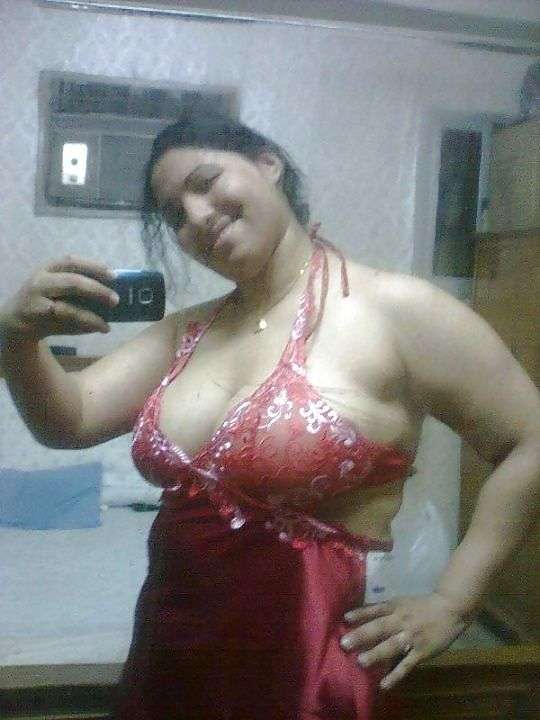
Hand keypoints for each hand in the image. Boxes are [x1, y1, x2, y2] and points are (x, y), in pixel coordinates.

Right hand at [0, 256, 118, 341]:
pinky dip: (84, 325)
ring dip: (90, 315)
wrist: (18, 321)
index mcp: (51, 268)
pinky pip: (63, 324)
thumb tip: (115, 295)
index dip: (94, 266)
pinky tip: (100, 328)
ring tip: (107, 323)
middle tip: (116, 299)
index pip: (72, 261)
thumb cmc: (48, 302)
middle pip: (72, 282)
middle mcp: (41, 280)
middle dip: (96, 290)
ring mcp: (36, 300)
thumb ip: (85, 290)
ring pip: (66, 308)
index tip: (114, 275)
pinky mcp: (35, 318)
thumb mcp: (64, 291)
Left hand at [340, 592, 471, 690]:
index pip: (375, 610)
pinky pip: (406, 665)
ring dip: (376, 654)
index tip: (345, 619)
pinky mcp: (421, 652)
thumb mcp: (401, 602)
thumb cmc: (421, 606)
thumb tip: (362, 615)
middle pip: (379, 628)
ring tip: (361, 662)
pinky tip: (384, 684)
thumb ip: (384, 610)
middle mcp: (401, 621)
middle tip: (344, 644)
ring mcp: (411, 637)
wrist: (450, 609)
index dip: (360, 614)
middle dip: (362, 636)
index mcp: (395, 607)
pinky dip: (395, 675)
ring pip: (392, 646)